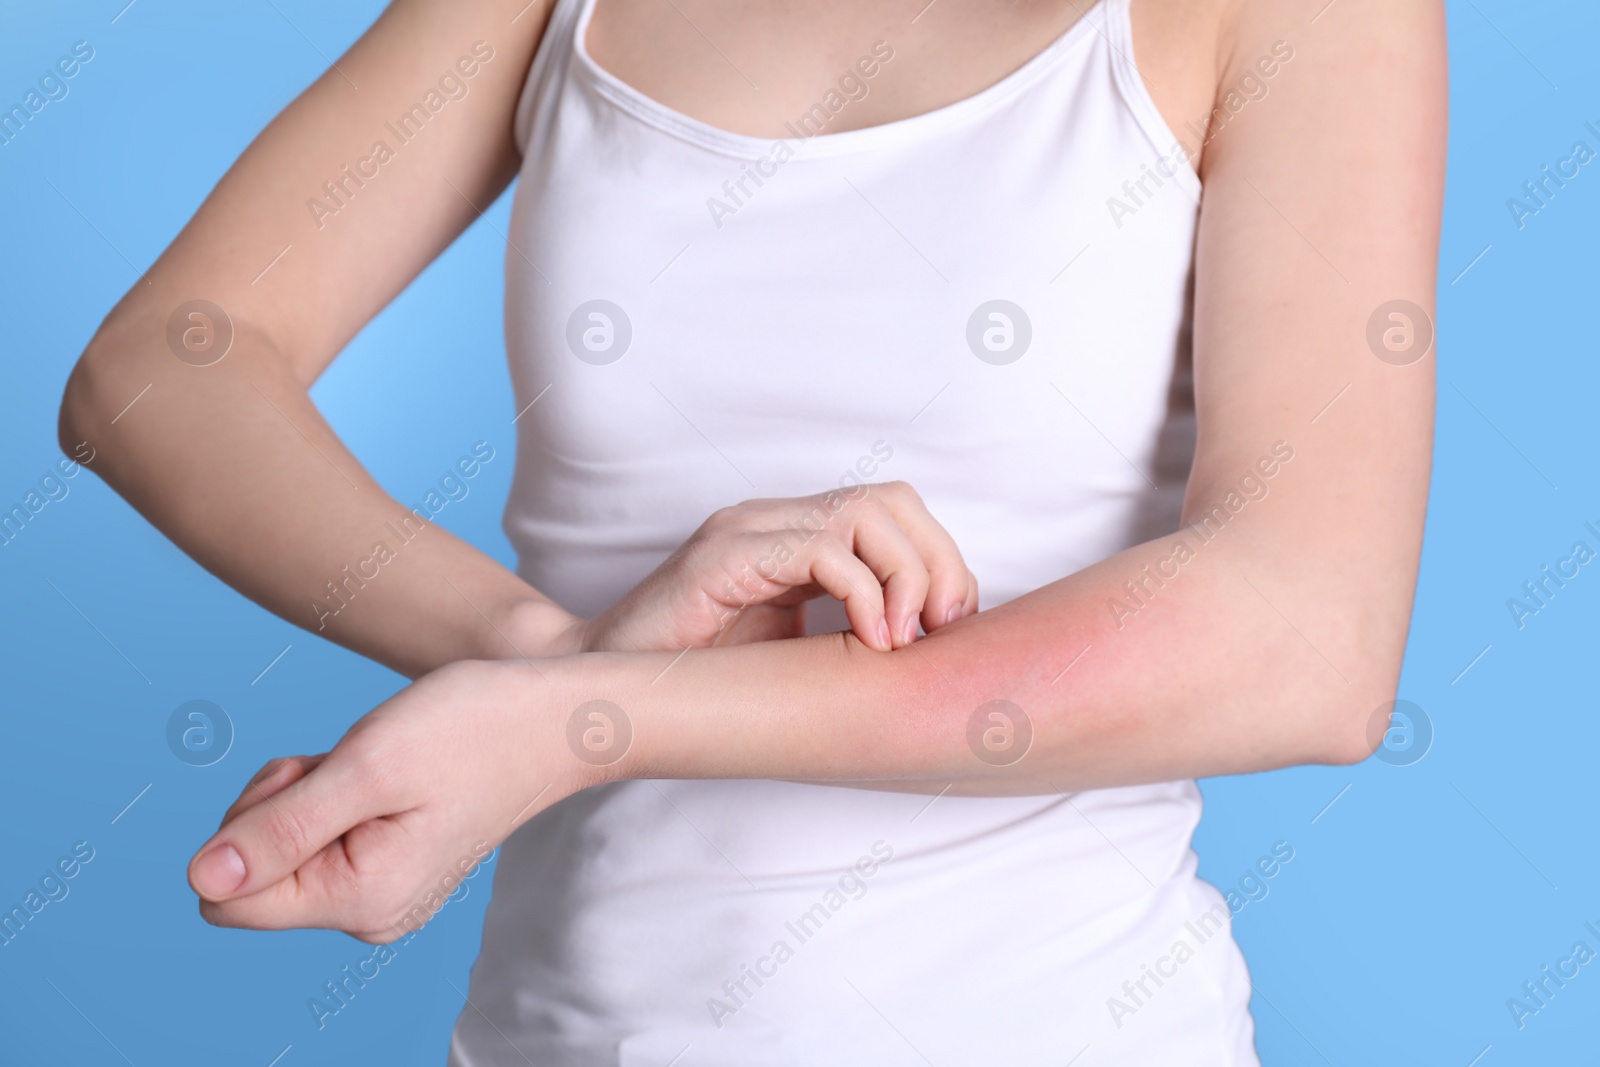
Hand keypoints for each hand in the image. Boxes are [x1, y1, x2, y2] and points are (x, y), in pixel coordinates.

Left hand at [186, 661, 581, 940]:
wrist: (560, 716)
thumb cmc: (475, 727)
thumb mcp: (367, 766)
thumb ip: (279, 828)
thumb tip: (199, 880)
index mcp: (362, 900)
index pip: (227, 897)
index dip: (251, 825)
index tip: (317, 781)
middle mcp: (370, 913)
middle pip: (251, 874)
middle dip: (280, 804)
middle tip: (349, 764)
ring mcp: (386, 893)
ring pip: (284, 850)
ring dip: (310, 792)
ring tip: (376, 761)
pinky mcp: (396, 865)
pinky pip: (321, 839)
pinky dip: (336, 792)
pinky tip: (387, 770)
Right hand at [578, 481, 977, 653]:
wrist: (606, 681)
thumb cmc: (699, 675)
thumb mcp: (794, 650)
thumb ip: (848, 631)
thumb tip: (928, 650)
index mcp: (794, 533)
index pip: (894, 508)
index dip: (939, 560)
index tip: (951, 626)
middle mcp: (774, 518)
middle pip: (891, 499)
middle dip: (937, 564)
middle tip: (939, 630)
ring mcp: (749, 529)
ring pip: (866, 512)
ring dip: (906, 576)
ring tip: (902, 639)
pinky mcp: (726, 555)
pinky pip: (823, 549)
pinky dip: (865, 593)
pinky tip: (870, 639)